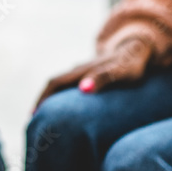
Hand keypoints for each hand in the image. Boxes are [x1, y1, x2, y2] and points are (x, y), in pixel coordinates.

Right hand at [34, 36, 153, 108]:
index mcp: (80, 71)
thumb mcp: (120, 72)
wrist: (139, 49)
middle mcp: (77, 70)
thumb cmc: (131, 64)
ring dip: (49, 101)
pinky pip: (69, 87)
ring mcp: (82, 72)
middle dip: (41, 102)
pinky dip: (61, 99)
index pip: (54, 84)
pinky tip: (65, 110)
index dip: (42, 99)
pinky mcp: (89, 76)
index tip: (33, 115)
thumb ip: (103, 78)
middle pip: (52, 85)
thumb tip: (83, 89)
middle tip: (32, 121)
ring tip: (44, 118)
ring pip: (59, 86)